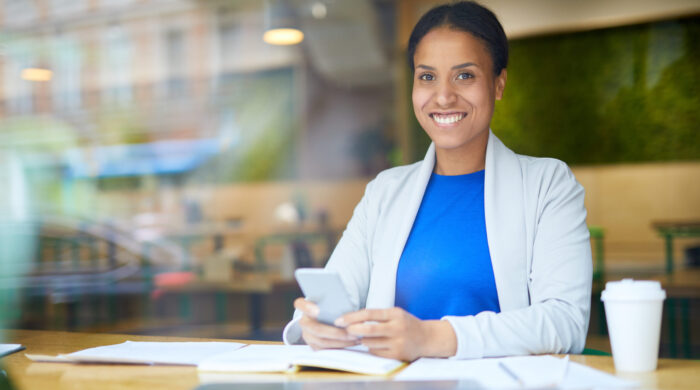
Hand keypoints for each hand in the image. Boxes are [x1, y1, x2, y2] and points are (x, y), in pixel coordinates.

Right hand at [294, 297, 359, 349]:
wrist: (326, 318)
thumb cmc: (331, 307)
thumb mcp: (330, 301)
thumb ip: (334, 301)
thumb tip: (347, 305)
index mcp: (304, 306)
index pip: (300, 304)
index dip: (307, 308)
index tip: (317, 311)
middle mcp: (303, 321)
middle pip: (316, 329)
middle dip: (335, 332)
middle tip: (350, 331)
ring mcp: (307, 335)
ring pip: (322, 341)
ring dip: (340, 341)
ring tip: (355, 337)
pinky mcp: (313, 345)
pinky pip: (326, 349)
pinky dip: (340, 346)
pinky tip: (352, 341)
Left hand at [336, 307, 456, 360]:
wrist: (428, 338)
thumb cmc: (406, 324)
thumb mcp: (395, 314)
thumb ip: (378, 316)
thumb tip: (353, 320)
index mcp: (395, 314)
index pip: (369, 313)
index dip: (352, 317)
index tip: (340, 320)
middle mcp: (397, 328)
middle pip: (369, 330)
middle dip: (353, 330)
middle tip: (344, 330)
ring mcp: (398, 342)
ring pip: (370, 343)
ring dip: (362, 340)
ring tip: (362, 336)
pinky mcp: (398, 354)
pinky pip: (376, 352)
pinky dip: (371, 348)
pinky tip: (375, 345)